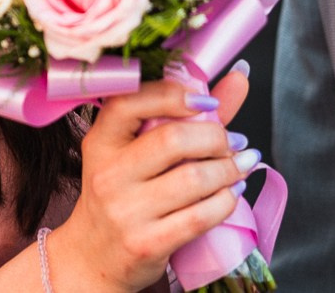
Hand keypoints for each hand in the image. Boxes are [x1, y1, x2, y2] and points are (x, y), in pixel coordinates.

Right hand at [48, 79, 249, 292]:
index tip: (207, 103)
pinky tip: (232, 194)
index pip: (132, 101)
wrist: (93, 257)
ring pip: (193, 178)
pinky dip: (226, 201)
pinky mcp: (146, 244)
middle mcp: (108, 174)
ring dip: (230, 170)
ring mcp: (125, 212)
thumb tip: (239, 77)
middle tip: (235, 142)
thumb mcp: (136, 151)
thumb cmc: (123, 195)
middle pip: (173, 140)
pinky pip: (199, 216)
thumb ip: (188, 113)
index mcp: (102, 140)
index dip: (175, 95)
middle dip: (217, 138)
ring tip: (241, 166)